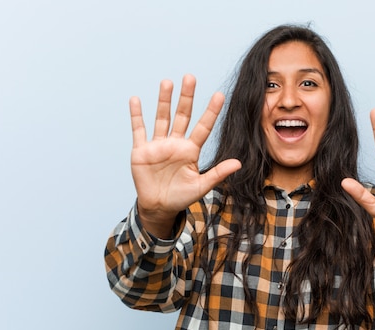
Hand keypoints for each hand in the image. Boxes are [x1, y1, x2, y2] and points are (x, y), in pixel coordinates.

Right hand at [130, 75, 240, 236]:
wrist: (159, 207)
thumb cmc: (181, 197)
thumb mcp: (201, 186)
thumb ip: (218, 173)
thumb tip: (239, 163)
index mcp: (191, 151)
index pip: (203, 127)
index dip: (211, 112)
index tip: (219, 95)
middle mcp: (176, 143)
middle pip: (182, 116)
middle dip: (186, 98)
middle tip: (190, 78)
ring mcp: (158, 145)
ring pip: (162, 118)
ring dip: (163, 101)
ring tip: (167, 82)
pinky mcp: (141, 151)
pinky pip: (139, 130)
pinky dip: (136, 116)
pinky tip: (135, 100)